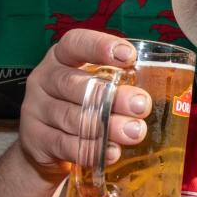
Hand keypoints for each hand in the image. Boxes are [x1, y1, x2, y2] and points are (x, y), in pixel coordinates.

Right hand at [18, 29, 152, 178]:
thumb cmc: (80, 105)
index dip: (99, 46)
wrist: (45, 146)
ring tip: (134, 132)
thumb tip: (162, 86)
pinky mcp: (35, 140)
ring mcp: (35, 110)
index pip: (74, 43)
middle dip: (112, 96)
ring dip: (106, 127)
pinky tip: (112, 152)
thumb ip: (116, 82)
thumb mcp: (92, 85)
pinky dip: (91, 150)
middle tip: (141, 105)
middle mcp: (44, 79)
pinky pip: (65, 145)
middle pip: (74, 84)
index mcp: (60, 58)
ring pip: (72, 118)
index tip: (129, 56)